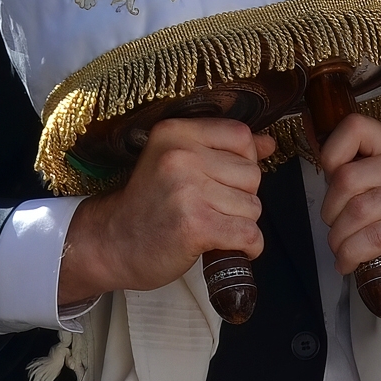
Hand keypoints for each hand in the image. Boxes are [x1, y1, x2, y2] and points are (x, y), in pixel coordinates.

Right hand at [59, 117, 262, 302]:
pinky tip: (227, 247)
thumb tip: (268, 143)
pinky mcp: (196, 225)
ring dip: (240, 224)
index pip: (241, 136)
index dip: (242, 162)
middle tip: (210, 208)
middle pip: (252, 174)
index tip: (222, 180)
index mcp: (176, 132)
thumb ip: (223, 150)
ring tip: (211, 226)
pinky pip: (249, 234)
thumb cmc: (148, 205)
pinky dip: (248, 247)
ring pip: (253, 207)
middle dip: (241, 197)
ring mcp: (188, 191)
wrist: (112, 243)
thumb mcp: (177, 163)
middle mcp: (181, 156)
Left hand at [317, 113, 380, 313]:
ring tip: (340, 249)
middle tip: (334, 228)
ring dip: (339, 238)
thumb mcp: (370, 188)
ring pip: (358, 211)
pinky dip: (352, 254)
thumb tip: (318, 161)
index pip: (355, 127)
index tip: (330, 181)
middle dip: (330, 211)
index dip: (331, 154)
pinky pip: (373, 238)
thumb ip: (347, 172)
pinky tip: (347, 262)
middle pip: (348, 177)